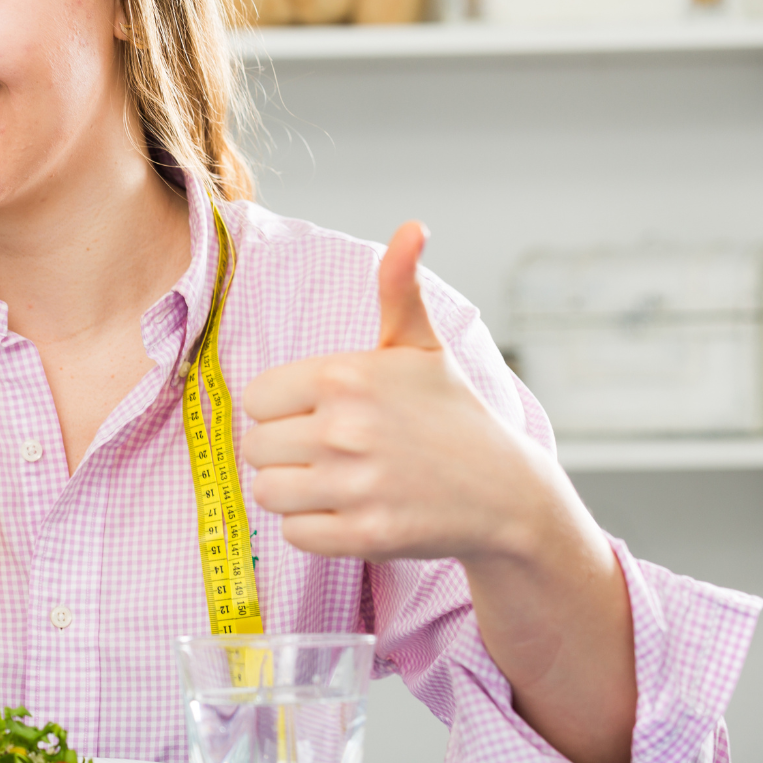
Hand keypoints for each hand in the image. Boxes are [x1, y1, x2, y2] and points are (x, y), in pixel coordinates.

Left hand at [244, 226, 636, 762]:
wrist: (506, 492)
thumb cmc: (451, 413)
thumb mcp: (421, 346)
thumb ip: (398, 287)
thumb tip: (412, 227)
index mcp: (346, 376)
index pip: (257, 398)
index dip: (281, 408)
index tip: (316, 412)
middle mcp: (345, 428)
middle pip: (256, 447)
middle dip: (285, 450)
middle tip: (328, 450)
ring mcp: (355, 485)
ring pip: (267, 491)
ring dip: (294, 491)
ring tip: (333, 480)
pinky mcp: (365, 534)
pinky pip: (293, 534)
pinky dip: (313, 528)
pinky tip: (347, 511)